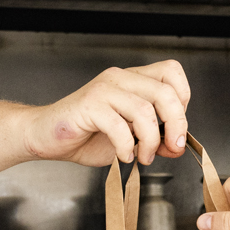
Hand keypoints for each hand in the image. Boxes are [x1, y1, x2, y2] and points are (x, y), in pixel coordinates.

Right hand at [25, 61, 190, 165]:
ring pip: (145, 111)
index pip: (172, 73)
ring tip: (142, 156)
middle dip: (176, 125)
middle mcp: (120, 79)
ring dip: (150, 141)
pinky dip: (126, 147)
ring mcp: (104, 90)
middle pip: (166, 93)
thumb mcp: (129, 139)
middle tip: (171, 147)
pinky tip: (123, 156)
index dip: (182, 101)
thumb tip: (177, 146)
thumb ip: (155, 139)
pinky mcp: (89, 105)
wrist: (46, 136)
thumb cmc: (84, 134)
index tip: (175, 127)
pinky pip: (120, 126)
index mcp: (133, 80)